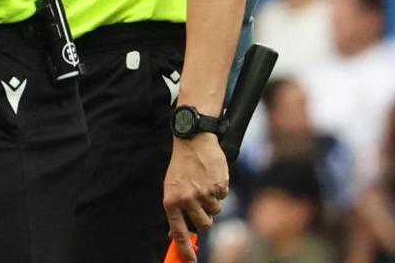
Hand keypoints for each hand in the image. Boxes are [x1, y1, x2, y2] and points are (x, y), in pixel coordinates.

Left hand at [164, 133, 228, 260]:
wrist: (193, 142)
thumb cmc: (181, 168)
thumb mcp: (171, 188)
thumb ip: (175, 211)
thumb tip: (174, 235)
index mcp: (171, 201)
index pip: (179, 232)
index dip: (185, 250)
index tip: (190, 262)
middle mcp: (186, 199)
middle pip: (203, 224)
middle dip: (205, 217)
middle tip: (200, 201)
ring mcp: (203, 193)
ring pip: (215, 212)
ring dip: (212, 202)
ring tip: (204, 185)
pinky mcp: (218, 186)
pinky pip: (223, 198)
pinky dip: (219, 190)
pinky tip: (211, 177)